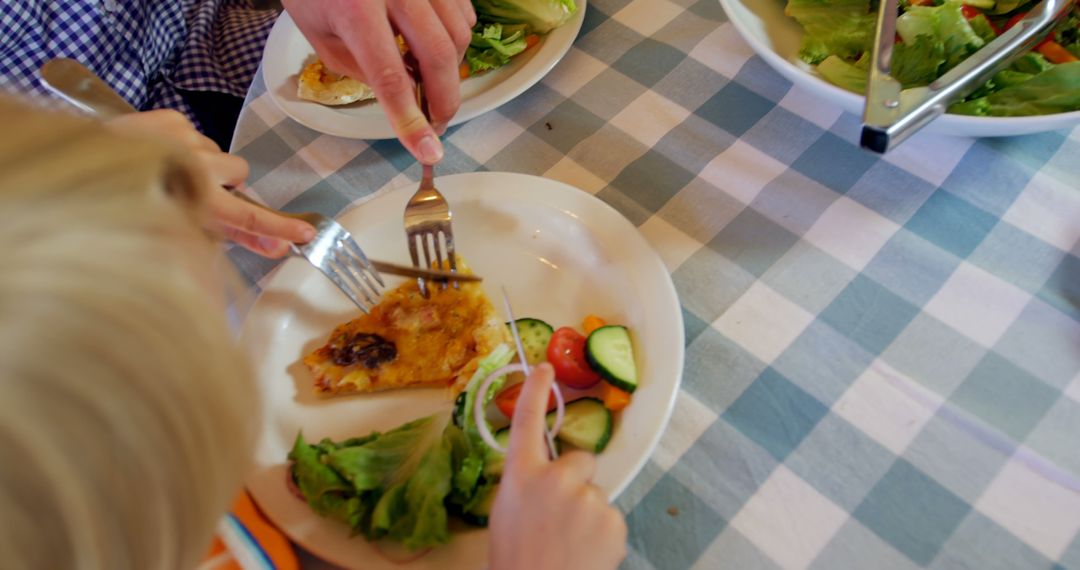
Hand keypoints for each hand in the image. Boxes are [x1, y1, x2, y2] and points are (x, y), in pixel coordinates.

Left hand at [106, 110, 314, 257]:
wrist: (75, 169)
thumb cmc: (123, 209)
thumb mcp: (177, 230)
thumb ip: (231, 237)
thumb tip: (275, 248)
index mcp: (196, 198)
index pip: (248, 216)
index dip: (279, 227)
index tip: (307, 234)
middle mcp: (195, 163)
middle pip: (237, 172)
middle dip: (225, 184)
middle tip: (197, 193)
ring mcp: (183, 136)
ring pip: (216, 152)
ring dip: (201, 164)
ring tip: (163, 173)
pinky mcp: (168, 117)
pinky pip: (193, 133)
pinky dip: (183, 144)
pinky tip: (155, 154)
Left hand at [282, 0, 475, 163]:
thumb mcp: (321, 36)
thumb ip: (361, 70)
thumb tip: (404, 97)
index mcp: (356, 8)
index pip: (390, 77)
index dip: (410, 120)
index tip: (428, 151)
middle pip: (437, 56)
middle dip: (444, 101)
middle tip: (437, 125)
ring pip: (459, 35)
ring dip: (451, 71)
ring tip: (431, 84)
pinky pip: (464, 13)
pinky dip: (457, 41)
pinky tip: (435, 49)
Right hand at [489, 363, 627, 569]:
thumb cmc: (516, 556)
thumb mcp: (507, 511)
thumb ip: (528, 482)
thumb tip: (546, 473)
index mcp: (522, 475)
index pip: (528, 421)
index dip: (536, 391)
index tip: (544, 367)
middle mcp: (555, 479)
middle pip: (580, 460)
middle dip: (576, 480)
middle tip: (560, 516)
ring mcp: (587, 497)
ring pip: (595, 493)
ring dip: (587, 512)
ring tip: (570, 542)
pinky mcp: (612, 519)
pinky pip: (611, 516)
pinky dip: (601, 533)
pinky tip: (584, 551)